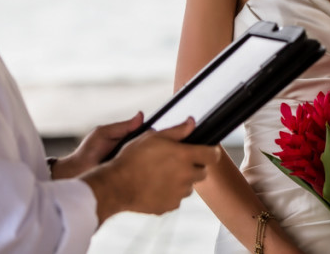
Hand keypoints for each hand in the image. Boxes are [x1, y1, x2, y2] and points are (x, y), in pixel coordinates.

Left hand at [51, 112, 143, 178]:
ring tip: (141, 160)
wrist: (78, 171)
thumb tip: (141, 115)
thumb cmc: (89, 150)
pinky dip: (140, 170)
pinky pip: (139, 172)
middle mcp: (130, 150)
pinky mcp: (128, 176)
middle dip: (151, 146)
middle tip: (147, 148)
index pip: (146, 134)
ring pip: (146, 159)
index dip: (152, 134)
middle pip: (148, 146)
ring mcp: (130, 163)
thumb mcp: (105, 133)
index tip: (155, 135)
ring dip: (145, 159)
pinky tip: (138, 169)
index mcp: (126, 138)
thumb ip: (123, 126)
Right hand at [81, 117, 220, 223]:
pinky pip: (176, 199)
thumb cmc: (132, 159)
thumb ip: (177, 131)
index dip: (212, 152)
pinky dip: (170, 193)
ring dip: (182, 181)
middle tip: (177, 162)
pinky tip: (156, 186)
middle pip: (202, 172)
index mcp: (184, 156)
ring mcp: (178, 193)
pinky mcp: (169, 206)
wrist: (116, 185)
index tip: (208, 151)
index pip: (212, 155)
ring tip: (163, 174)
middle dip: (194, 166)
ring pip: (189, 186)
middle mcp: (185, 176)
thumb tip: (191, 122)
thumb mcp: (153, 137)